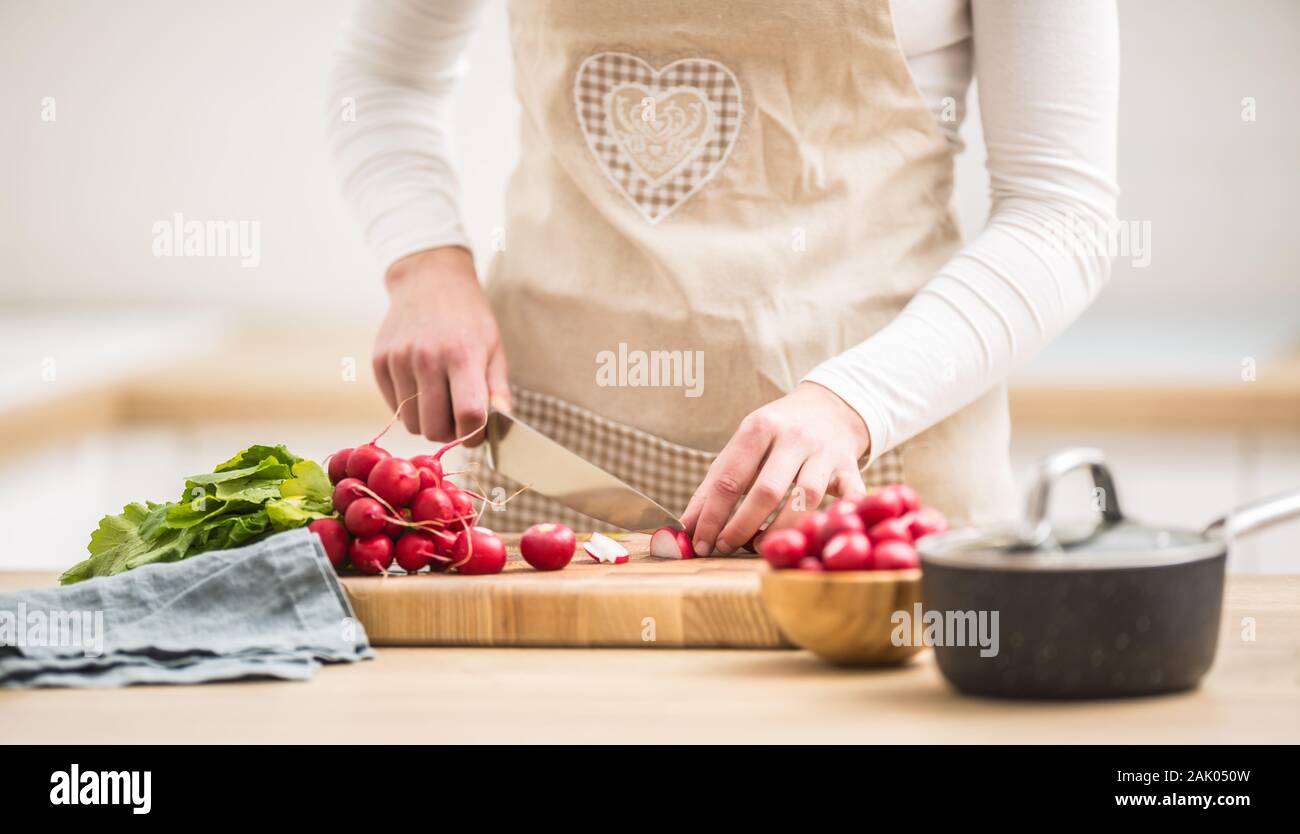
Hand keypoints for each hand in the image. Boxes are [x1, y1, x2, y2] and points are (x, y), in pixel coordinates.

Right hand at [372, 247, 509, 443]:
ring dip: (428, 422)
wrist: (429, 280)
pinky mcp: (380, 362)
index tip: (479, 431)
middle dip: (451, 433)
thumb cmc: (469, 318)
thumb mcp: (494, 348)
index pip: (468, 416)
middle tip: (458, 418)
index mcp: (462, 355)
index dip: (476, 434)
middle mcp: (427, 359)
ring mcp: (399, 361)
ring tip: (441, 401)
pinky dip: (410, 408)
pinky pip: (394, 409)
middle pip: (435, 429)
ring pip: (412, 424)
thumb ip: (497, 390)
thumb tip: (501, 427)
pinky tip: (421, 386)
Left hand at [681, 382, 870, 555]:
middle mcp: (793, 437)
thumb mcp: (742, 445)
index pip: (728, 478)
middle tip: (727, 547)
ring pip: (807, 498)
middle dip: (742, 526)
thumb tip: (687, 526)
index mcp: (759, 428)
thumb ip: (715, 484)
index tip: (701, 542)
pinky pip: (850, 496)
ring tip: (762, 547)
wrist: (830, 407)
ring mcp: (824, 452)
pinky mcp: (850, 467)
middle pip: (767, 490)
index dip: (712, 516)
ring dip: (782, 530)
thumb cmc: (777, 434)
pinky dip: (839, 517)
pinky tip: (819, 534)